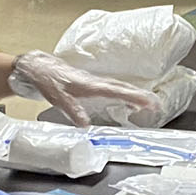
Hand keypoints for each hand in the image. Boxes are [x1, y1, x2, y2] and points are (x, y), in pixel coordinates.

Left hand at [10, 50, 166, 128]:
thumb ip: (74, 111)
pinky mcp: (91, 83)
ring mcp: (94, 82)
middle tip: (157, 105)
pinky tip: (126, 100)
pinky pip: (112, 88)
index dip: (134, 97)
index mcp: (91, 85)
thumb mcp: (59, 98)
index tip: (149, 102)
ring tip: (148, 103)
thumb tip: (86, 125)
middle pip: (123, 88)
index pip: (117, 91)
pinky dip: (123, 93)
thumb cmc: (48, 80)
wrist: (39, 68)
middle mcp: (96, 82)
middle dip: (141, 96)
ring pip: (119, 87)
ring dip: (134, 94)